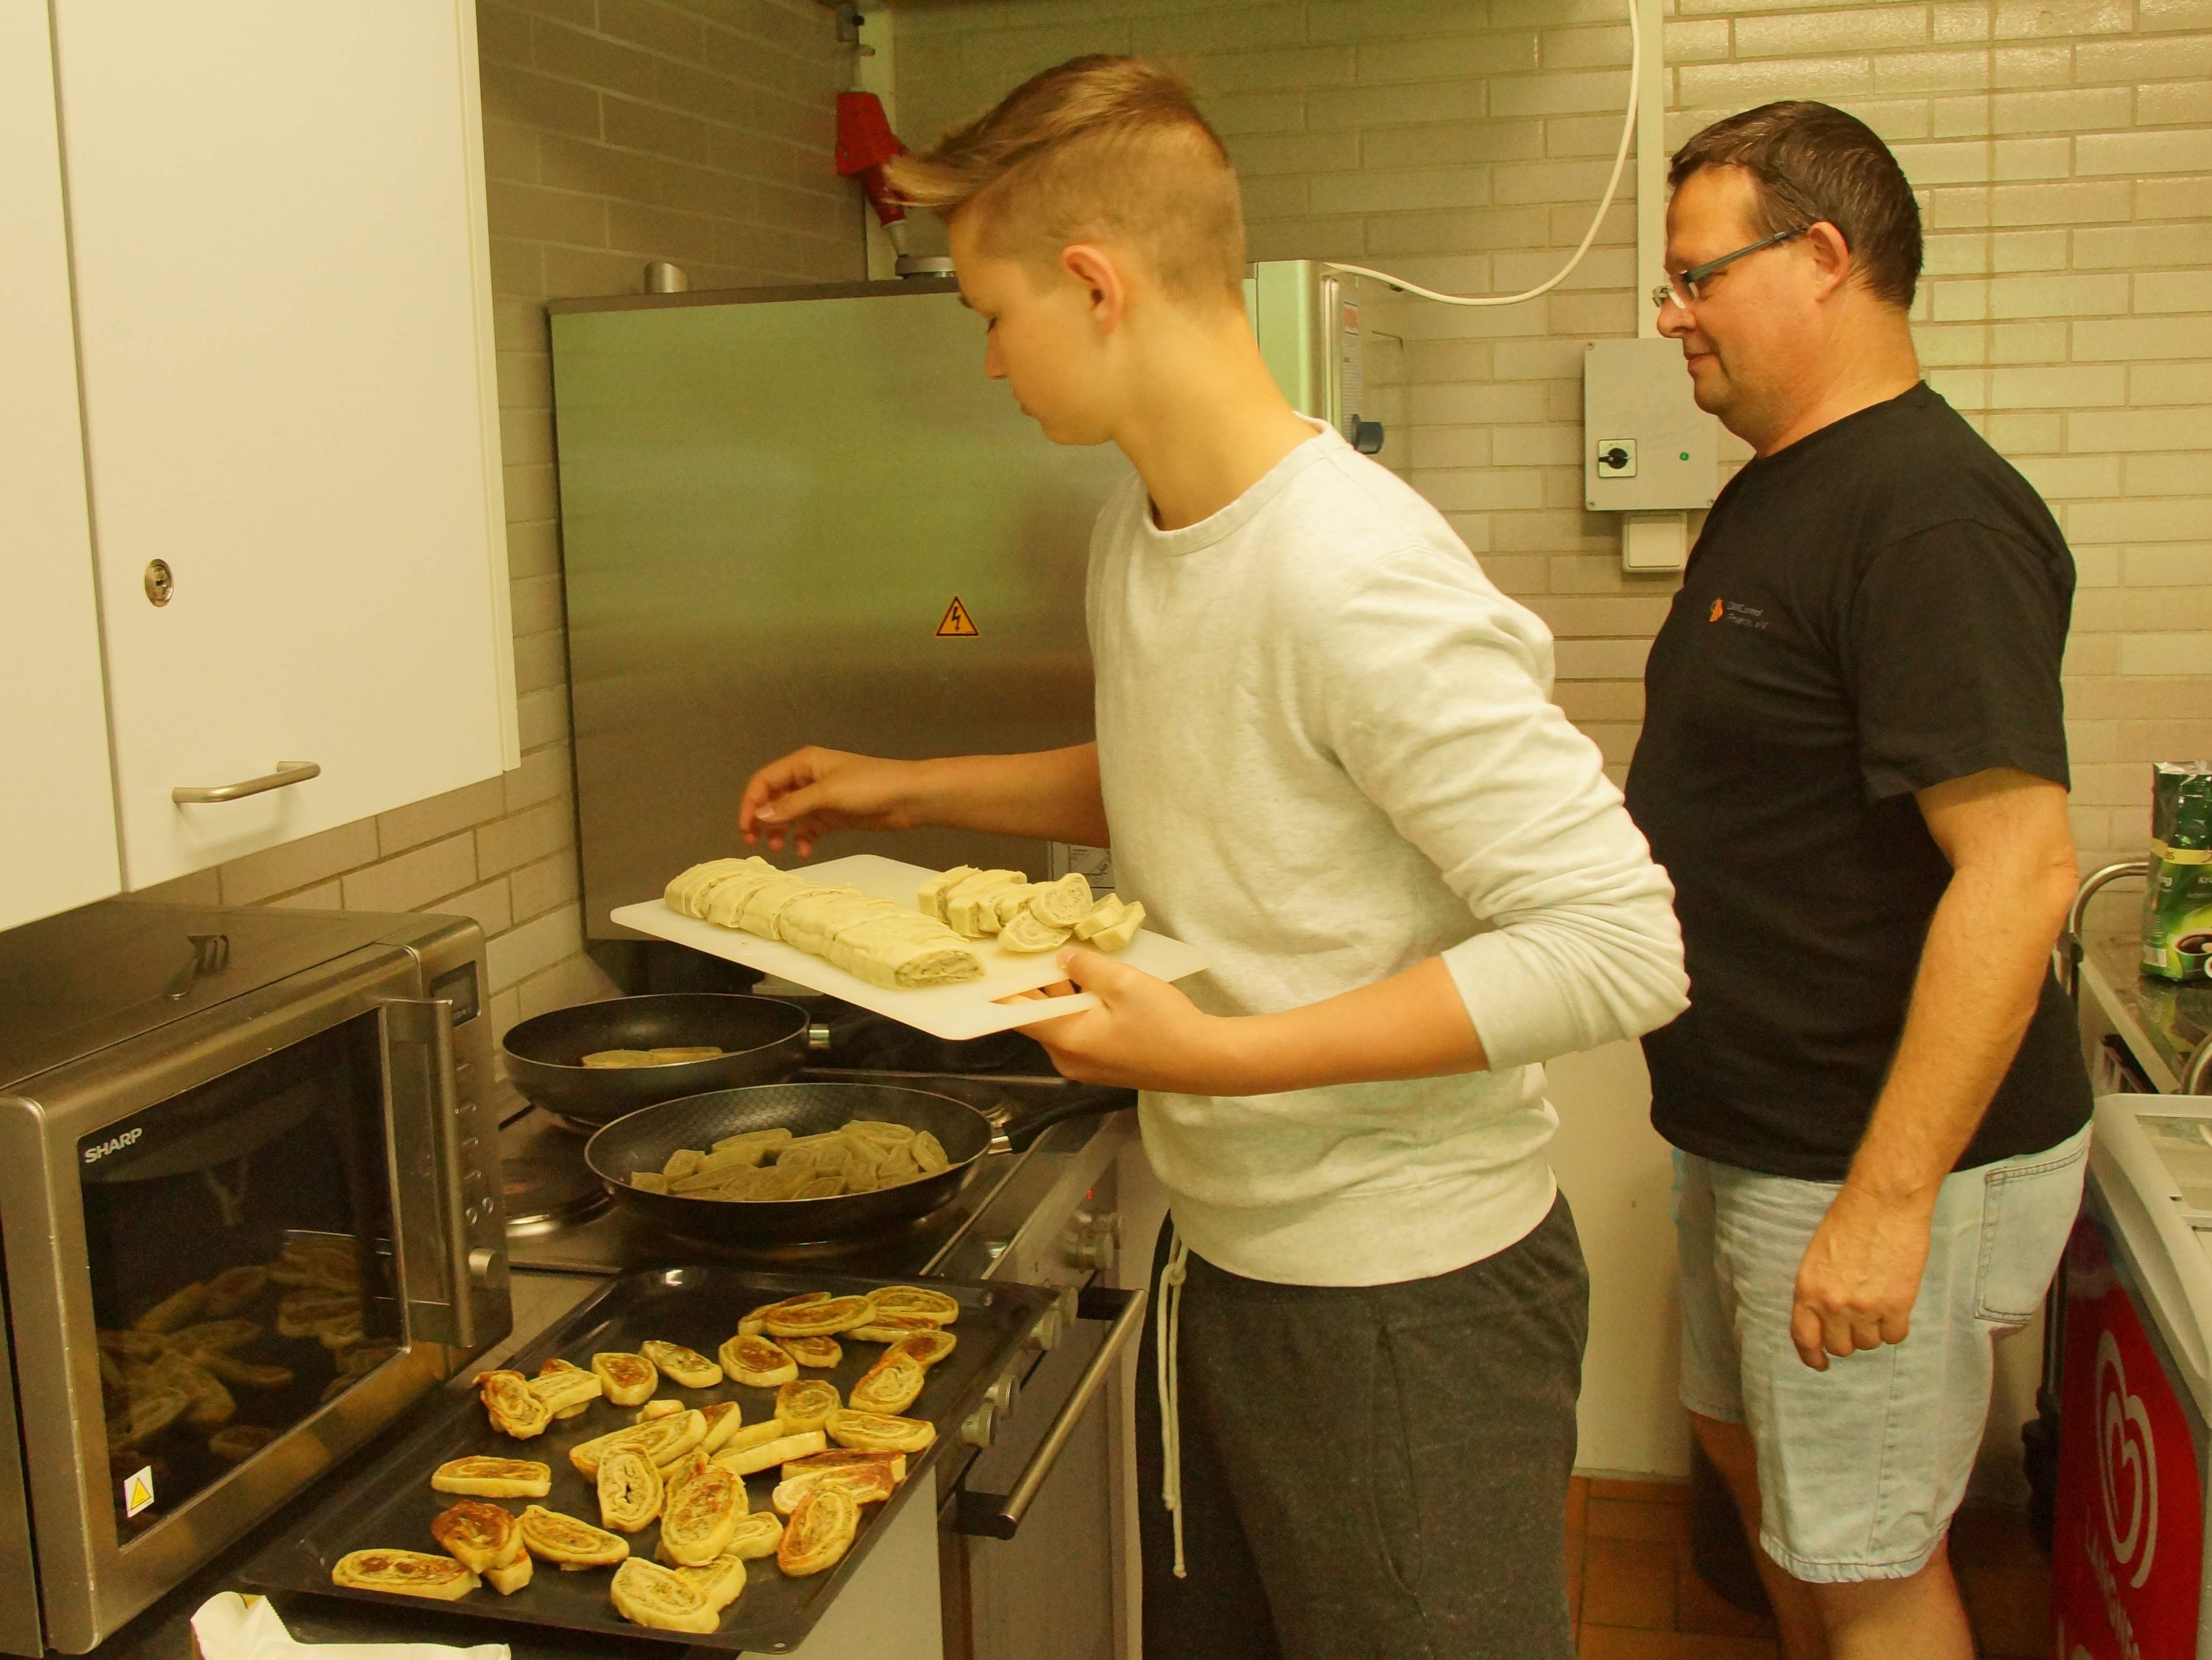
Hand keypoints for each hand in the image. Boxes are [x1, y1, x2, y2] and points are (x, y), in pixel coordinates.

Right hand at [738, 747, 924, 855]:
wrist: (909, 798)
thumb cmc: (870, 785)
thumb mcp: (827, 793)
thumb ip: (793, 805)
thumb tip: (760, 816)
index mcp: (804, 763)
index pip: (765, 780)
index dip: (751, 802)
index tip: (745, 826)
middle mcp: (809, 779)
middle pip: (774, 799)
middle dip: (762, 820)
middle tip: (753, 843)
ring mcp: (821, 798)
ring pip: (789, 816)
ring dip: (780, 832)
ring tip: (778, 849)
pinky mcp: (833, 816)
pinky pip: (809, 828)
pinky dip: (802, 839)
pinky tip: (804, 851)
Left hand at [1012, 949, 1251, 1093]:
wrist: (1205, 1061)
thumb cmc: (1165, 1023)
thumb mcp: (1125, 983)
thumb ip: (1088, 967)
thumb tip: (1062, 958)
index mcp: (1067, 1039)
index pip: (1020, 1013)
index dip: (1002, 991)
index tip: (988, 972)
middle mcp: (1069, 1058)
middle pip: (1038, 1018)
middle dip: (1032, 987)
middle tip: (1023, 953)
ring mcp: (1085, 1065)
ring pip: (1060, 1024)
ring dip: (1058, 995)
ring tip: (1054, 960)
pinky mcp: (1103, 1064)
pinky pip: (1077, 1032)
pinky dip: (1076, 1008)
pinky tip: (1084, 983)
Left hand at [1789, 1184, 1934, 1369]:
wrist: (1884, 1203)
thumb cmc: (1849, 1220)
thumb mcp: (1818, 1256)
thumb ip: (1818, 1288)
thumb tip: (1825, 1316)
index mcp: (1807, 1289)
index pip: (1804, 1338)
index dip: (1812, 1356)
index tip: (1819, 1362)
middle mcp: (1833, 1304)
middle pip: (1840, 1346)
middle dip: (1846, 1338)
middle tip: (1855, 1322)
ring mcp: (1866, 1308)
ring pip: (1868, 1344)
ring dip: (1871, 1332)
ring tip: (1876, 1306)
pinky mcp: (1897, 1305)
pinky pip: (1895, 1336)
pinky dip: (1894, 1328)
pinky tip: (1894, 1308)